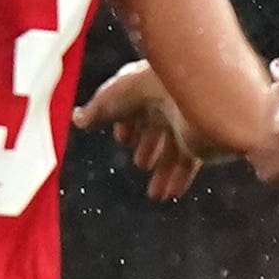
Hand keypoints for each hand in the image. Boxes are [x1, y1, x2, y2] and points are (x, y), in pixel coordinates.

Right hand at [73, 62, 208, 200]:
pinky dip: (179, 178)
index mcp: (146, 84)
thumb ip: (95, 111)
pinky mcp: (200, 139)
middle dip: (147, 148)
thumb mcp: (111, 100)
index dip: (127, 124)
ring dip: (163, 172)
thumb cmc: (150, 88)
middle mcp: (169, 101)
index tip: (122, 139)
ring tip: (156, 193)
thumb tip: (78, 118)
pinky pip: (190, 162)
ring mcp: (186, 120)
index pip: (136, 105)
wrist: (189, 92)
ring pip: (173, 150)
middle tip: (141, 163)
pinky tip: (171, 192)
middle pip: (156, 129)